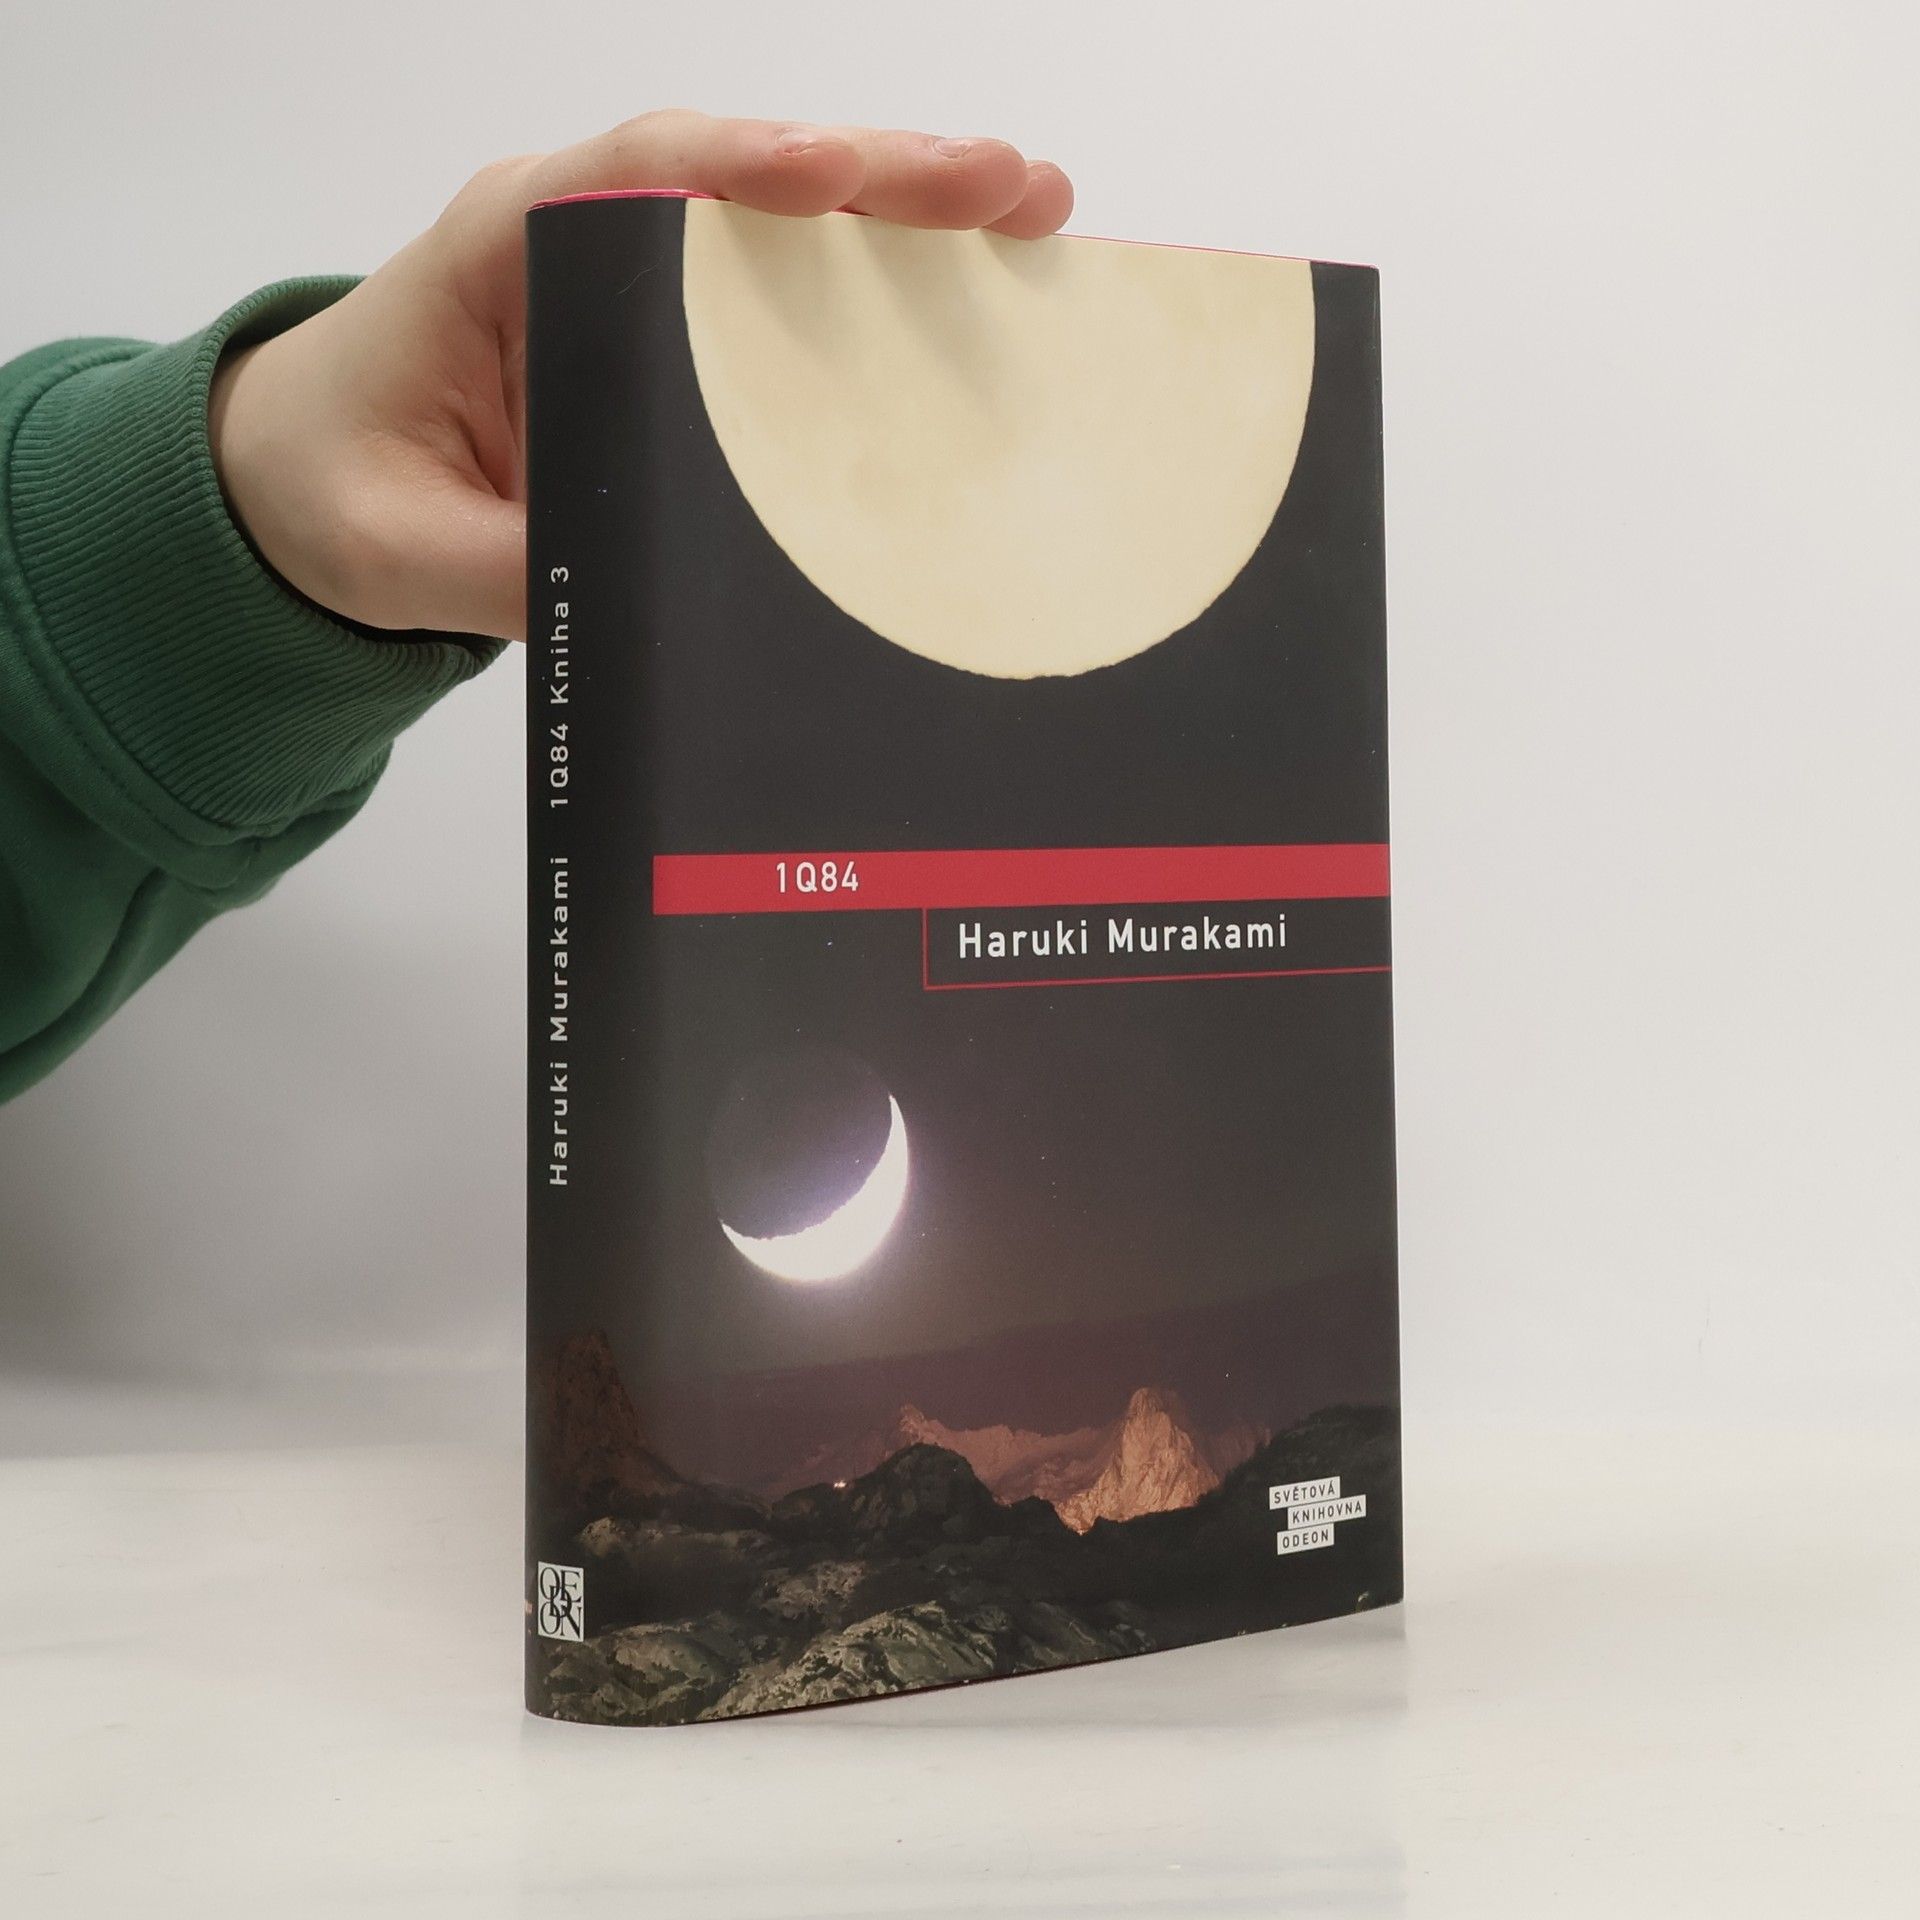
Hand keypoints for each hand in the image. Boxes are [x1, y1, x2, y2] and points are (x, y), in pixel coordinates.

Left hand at [209, 112, 1073, 642]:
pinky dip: (886, 298)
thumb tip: (640, 608)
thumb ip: (508, 569)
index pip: (636, 175)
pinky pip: (790, 305)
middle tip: (1011, 185)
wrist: (308, 493)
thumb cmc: (338, 487)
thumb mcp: (398, 549)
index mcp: (505, 250)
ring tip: (1037, 218)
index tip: (835, 177)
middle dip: (886, 176)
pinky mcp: (681, 350)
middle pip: (751, 183)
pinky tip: (978, 305)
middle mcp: (591, 245)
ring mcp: (647, 292)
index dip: (743, 166)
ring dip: (915, 223)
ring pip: (791, 232)